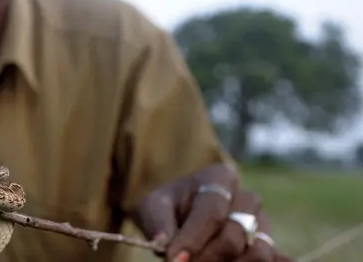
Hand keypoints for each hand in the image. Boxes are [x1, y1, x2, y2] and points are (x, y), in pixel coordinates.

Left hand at [131, 163, 293, 261]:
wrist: (183, 214)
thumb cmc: (168, 207)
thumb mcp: (153, 206)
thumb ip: (157, 223)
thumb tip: (164, 245)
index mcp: (220, 177)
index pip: (211, 211)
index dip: (193, 239)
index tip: (174, 259)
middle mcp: (247, 199)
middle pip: (234, 235)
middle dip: (206, 257)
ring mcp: (262, 224)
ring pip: (258, 253)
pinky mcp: (269, 247)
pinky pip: (276, 261)